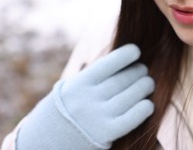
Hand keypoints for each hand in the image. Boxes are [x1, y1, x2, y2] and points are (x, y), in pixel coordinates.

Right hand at [17, 44, 154, 149]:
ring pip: (131, 96)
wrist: (44, 142)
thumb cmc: (64, 110)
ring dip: (144, 87)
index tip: (136, 51)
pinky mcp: (106, 134)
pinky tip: (148, 105)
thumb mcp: (71, 87)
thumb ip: (93, 76)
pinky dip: (144, 109)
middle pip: (123, 79)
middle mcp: (88, 98)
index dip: (127, 54)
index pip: (109, 63)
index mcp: (79, 83)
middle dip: (138, 72)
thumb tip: (122, 62)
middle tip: (144, 70)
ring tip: (148, 83)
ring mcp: (97, 117)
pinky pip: (132, 118)